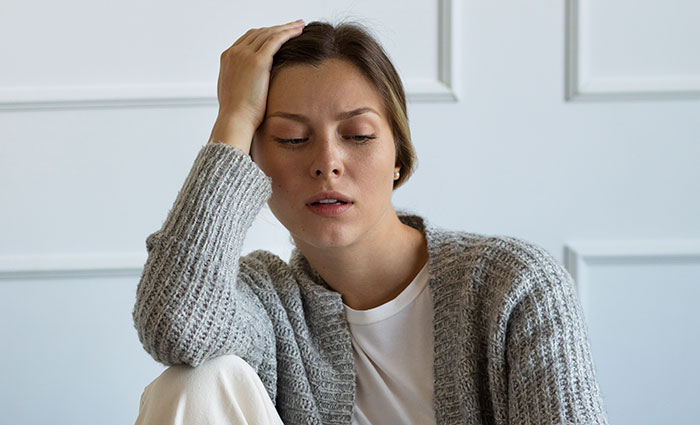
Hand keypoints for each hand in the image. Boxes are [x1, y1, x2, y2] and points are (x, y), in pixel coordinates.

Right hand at [209, 19, 304, 152]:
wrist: (235, 119)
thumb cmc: (238, 113)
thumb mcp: (235, 91)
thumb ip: (241, 79)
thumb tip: (250, 81)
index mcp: (228, 58)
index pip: (249, 38)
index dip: (265, 34)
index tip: (279, 34)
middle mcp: (234, 52)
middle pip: (259, 32)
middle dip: (277, 28)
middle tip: (293, 25)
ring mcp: (245, 54)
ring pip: (269, 33)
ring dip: (286, 27)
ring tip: (300, 25)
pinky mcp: (257, 61)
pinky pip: (276, 40)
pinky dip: (288, 32)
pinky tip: (298, 31)